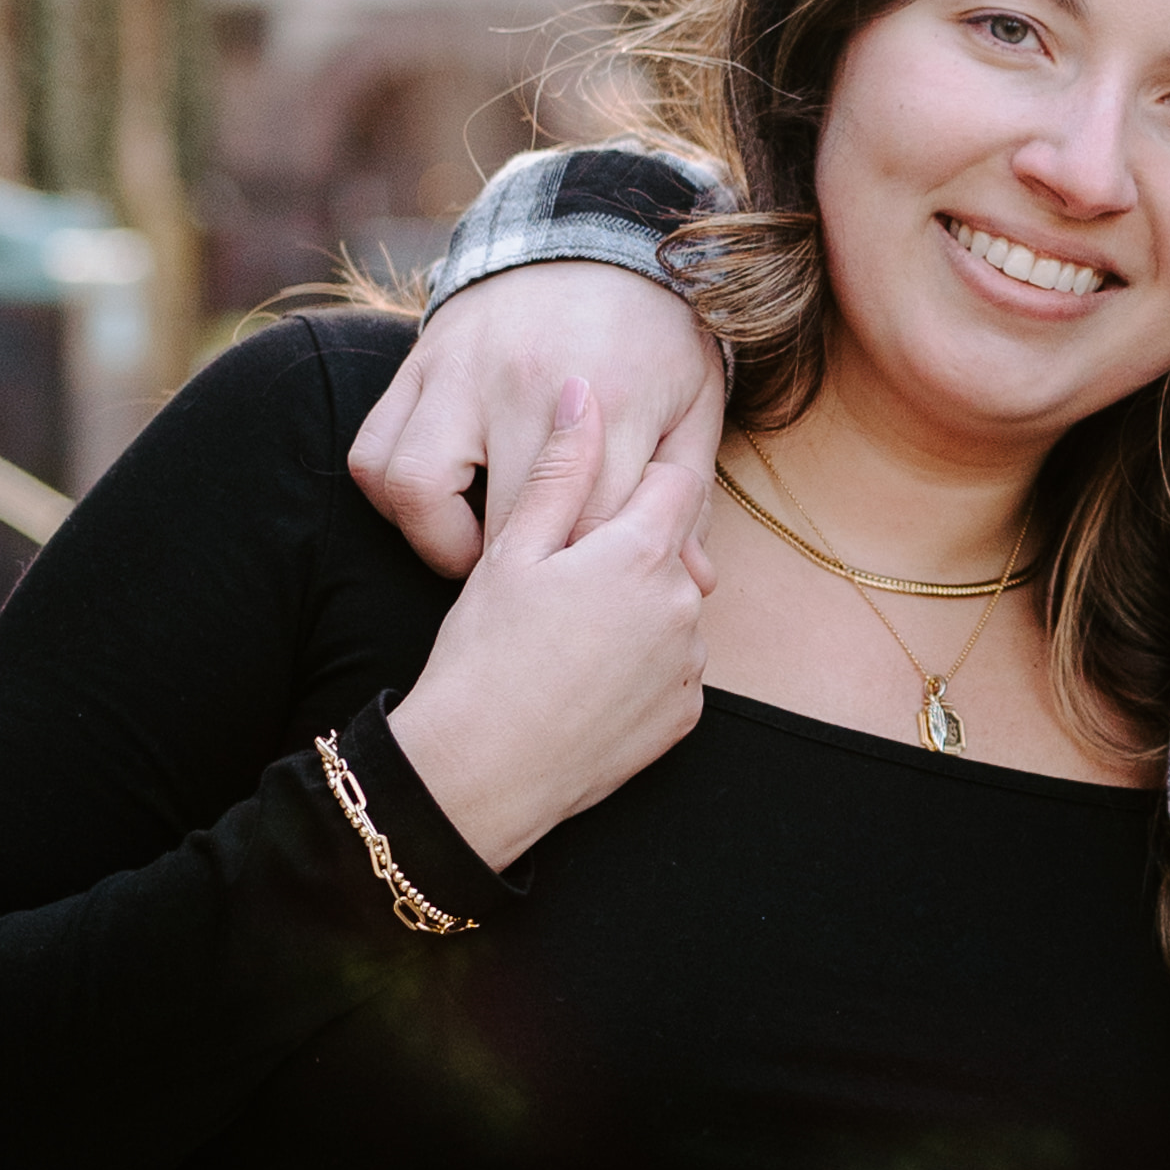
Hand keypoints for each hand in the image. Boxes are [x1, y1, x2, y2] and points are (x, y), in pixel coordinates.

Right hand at [350, 263, 723, 575]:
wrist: (596, 236)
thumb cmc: (654, 336)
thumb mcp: (693, 405)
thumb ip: (688, 495)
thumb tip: (696, 583)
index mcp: (612, 400)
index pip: (591, 527)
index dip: (590, 576)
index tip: (593, 589)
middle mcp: (526, 384)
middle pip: (503, 521)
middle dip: (523, 572)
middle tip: (540, 584)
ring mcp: (462, 371)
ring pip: (413, 486)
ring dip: (440, 538)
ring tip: (481, 546)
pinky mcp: (418, 364)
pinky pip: (372, 452)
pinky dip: (394, 494)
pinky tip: (442, 504)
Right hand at [384, 377, 713, 869]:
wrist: (480, 777)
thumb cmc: (484, 657)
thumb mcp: (512, 552)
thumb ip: (560, 468)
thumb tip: (582, 392)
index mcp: (640, 552)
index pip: (673, 477)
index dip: (635, 475)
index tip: (601, 486)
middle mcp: (682, 605)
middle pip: (673, 545)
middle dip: (630, 544)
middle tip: (564, 572)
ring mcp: (689, 665)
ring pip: (673, 606)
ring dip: (638, 604)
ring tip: (566, 631)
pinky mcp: (685, 716)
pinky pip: (671, 666)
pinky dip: (640, 661)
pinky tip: (584, 673)